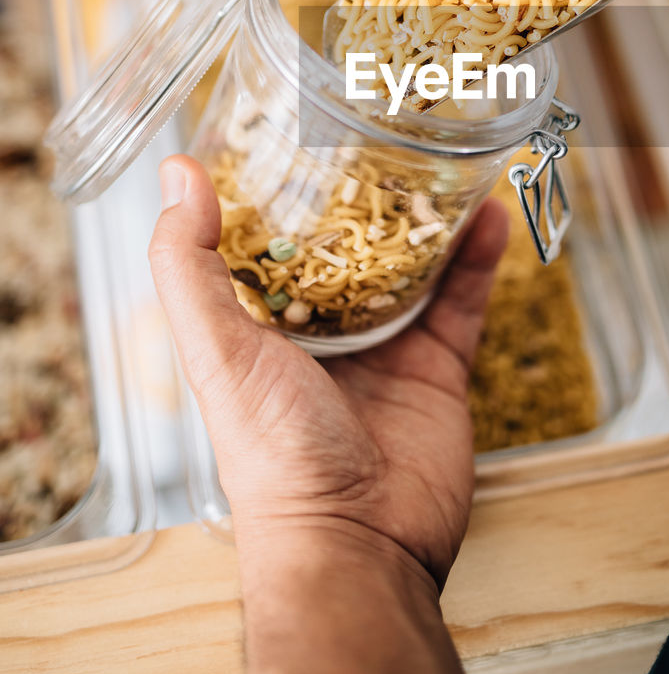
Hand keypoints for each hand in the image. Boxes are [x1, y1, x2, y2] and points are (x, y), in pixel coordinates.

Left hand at [148, 154, 506, 587]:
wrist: (359, 543)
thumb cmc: (273, 457)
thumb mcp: (217, 350)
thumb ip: (190, 264)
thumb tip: (177, 173)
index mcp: (262, 325)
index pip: (270, 240)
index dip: (284, 187)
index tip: (301, 130)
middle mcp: (322, 332)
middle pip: (349, 245)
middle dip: (367, 195)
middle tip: (387, 133)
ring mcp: (384, 348)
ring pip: (411, 264)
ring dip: (427, 215)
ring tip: (444, 159)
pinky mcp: (438, 368)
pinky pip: (461, 301)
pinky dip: (476, 258)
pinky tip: (487, 214)